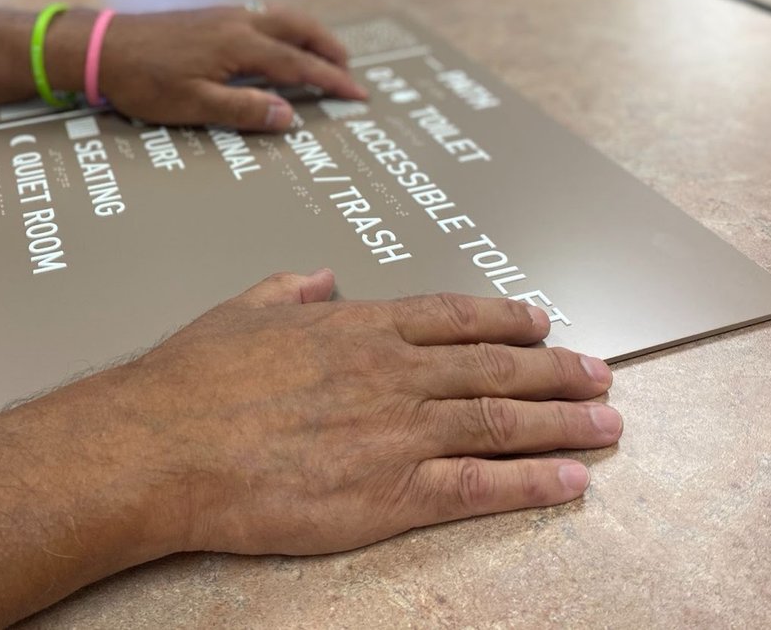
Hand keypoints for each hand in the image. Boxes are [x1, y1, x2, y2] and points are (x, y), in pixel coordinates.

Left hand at [49, 5, 367, 129]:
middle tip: (349, 69)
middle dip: (328, 47)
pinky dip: (284, 27)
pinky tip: (277, 40)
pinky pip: (262, 15)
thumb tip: (289, 115)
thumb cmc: (144, 80)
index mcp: (240, 45)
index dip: (331, 80)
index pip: (299, 64)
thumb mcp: (194, 105)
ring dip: (308, 33)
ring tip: (324, 51)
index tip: (357, 94)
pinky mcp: (209, 16)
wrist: (102, 46)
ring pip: (281, 17)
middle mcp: (238, 21)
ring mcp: (224, 14)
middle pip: (298, 29)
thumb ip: (244, 109)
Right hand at [109, 270, 620, 557]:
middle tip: (599, 373)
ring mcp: (398, 432)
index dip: (505, 319)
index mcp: (359, 328)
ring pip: (501, 422)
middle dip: (555, 370)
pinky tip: (570, 481)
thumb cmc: (193, 380)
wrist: (164, 445)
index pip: (453, 317)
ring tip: (606, 424)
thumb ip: (290, 288)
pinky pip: (479, 486)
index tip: (541, 319)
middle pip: (494, 368)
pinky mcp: (391, 494)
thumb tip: (320, 275)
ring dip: (562, 423)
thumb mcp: (242, 310)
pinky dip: (532, 482)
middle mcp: (392, 373)